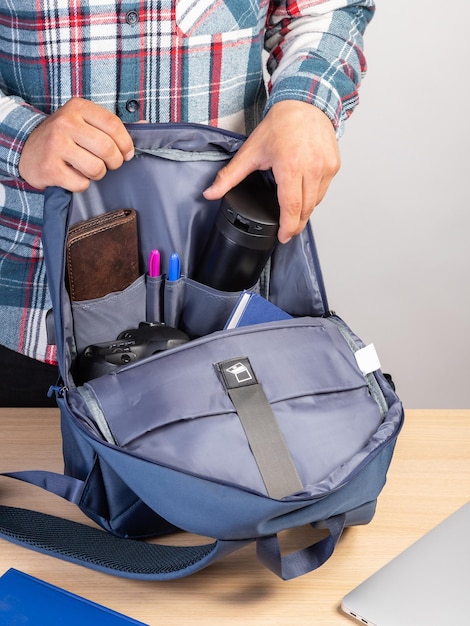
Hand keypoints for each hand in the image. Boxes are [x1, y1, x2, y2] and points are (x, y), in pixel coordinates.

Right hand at [19, 98, 133, 191]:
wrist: (26, 149)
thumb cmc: (63, 137)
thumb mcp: (84, 122)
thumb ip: (111, 125)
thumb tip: (146, 126)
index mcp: (78, 108)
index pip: (113, 125)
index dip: (126, 144)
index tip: (126, 154)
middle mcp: (65, 123)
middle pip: (107, 149)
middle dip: (114, 162)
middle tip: (109, 165)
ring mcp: (55, 145)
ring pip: (96, 168)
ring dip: (97, 174)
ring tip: (87, 168)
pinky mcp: (50, 168)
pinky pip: (81, 183)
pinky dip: (81, 184)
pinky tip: (72, 175)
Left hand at [203, 100, 339, 242]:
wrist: (306, 102)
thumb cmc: (281, 124)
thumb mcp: (251, 151)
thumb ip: (229, 176)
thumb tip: (211, 193)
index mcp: (290, 166)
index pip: (291, 207)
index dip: (288, 227)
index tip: (283, 237)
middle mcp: (312, 168)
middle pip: (306, 209)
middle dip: (296, 224)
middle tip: (287, 231)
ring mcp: (325, 167)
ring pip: (316, 202)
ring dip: (305, 211)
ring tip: (294, 213)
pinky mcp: (334, 166)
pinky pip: (324, 190)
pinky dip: (314, 197)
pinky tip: (304, 194)